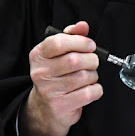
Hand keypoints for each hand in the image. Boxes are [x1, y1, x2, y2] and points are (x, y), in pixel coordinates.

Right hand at [21, 21, 103, 135]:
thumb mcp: (58, 54)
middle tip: (92, 62)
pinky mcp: (60, 106)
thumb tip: (83, 26)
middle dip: (91, 60)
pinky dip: (96, 90)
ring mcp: (49, 91)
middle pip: (75, 60)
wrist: (45, 109)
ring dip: (93, 76)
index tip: (90, 45)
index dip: (80, 41)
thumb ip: (71, 37)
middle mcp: (40, 73)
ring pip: (84, 76)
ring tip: (88, 77)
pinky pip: (89, 93)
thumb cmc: (56, 76)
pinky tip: (89, 89)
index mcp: (38, 56)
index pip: (59, 42)